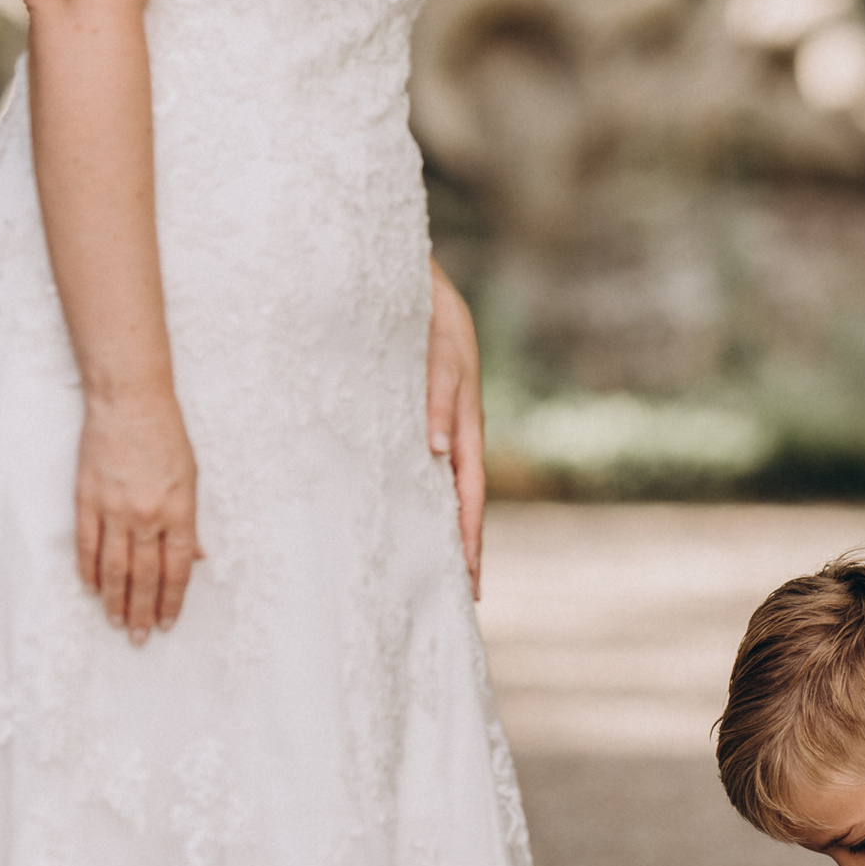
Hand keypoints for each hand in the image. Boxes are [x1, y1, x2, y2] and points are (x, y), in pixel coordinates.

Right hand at [75, 389, 200, 640]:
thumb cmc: (165, 437)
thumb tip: (196, 558)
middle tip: (140, 638)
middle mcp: (147, 516)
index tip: (167, 623)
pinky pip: (86, 545)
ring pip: (114, 568)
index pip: (176, 571)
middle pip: (145, 577)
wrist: (129, 402)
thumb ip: (190, 523)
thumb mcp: (191, 479)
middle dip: (144, 612)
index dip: (172, 601)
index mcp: (179, 512)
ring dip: (115, 600)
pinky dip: (88, 570)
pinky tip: (91, 588)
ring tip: (116, 623)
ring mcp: (114, 510)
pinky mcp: (87, 499)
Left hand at [426, 261, 485, 597]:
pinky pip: (409, 462)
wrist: (399, 269)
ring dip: (432, 526)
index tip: (470, 583)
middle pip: (457, 500)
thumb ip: (440, 392)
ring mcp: (429, 423)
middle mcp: (449, 428)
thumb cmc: (423, 303)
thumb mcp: (441, 345)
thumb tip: (438, 451)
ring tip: (424, 568)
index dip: (470, 539)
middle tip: (452, 596)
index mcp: (464, 418)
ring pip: (433, 486)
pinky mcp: (405, 411)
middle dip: (457, 547)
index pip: (470, 492)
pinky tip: (395, 514)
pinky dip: (409, 494)